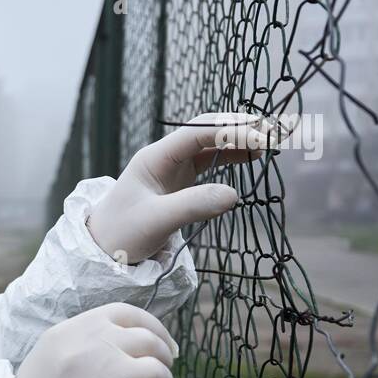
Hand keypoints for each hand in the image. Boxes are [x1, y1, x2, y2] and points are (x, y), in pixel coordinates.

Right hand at [16, 303, 180, 377]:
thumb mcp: (54, 348)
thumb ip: (90, 337)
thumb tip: (136, 338)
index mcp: (82, 328)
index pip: (132, 314)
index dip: (154, 330)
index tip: (162, 346)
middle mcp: (100, 347)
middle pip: (152, 344)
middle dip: (161, 362)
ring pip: (163, 376)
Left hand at [87, 112, 278, 264]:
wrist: (102, 249)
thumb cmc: (121, 233)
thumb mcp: (156, 221)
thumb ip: (192, 206)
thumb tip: (233, 195)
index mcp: (154, 158)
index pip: (197, 133)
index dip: (230, 132)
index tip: (260, 140)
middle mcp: (165, 157)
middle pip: (207, 131)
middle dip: (240, 128)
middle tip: (275, 131)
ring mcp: (173, 169)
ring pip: (211, 145)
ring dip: (239, 141)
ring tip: (271, 140)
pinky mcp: (180, 183)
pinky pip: (210, 162)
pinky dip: (231, 157)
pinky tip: (252, 156)